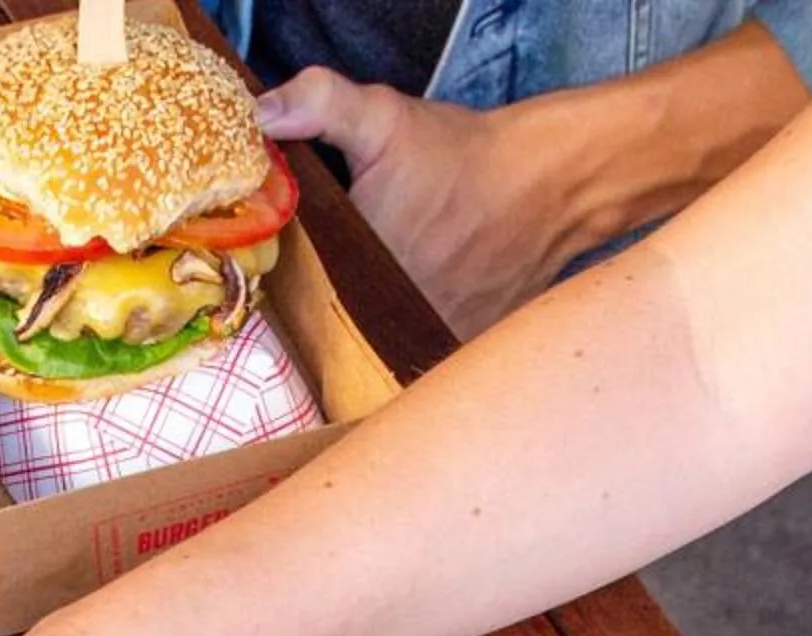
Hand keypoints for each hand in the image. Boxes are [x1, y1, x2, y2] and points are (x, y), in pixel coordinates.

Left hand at [255, 71, 578, 337]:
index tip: (289, 258)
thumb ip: (319, 104)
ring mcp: (424, 336)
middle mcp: (385, 314)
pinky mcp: (456, 346)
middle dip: (323, 300)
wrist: (549, 183)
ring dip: (363, 323)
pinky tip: (405, 305)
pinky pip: (414, 356)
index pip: (292, 290)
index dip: (286, 277)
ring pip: (370, 343)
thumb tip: (263, 114)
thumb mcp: (382, 116)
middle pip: (329, 321)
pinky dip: (404, 338)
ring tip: (377, 285)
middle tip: (341, 265)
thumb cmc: (460, 154)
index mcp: (352, 266)